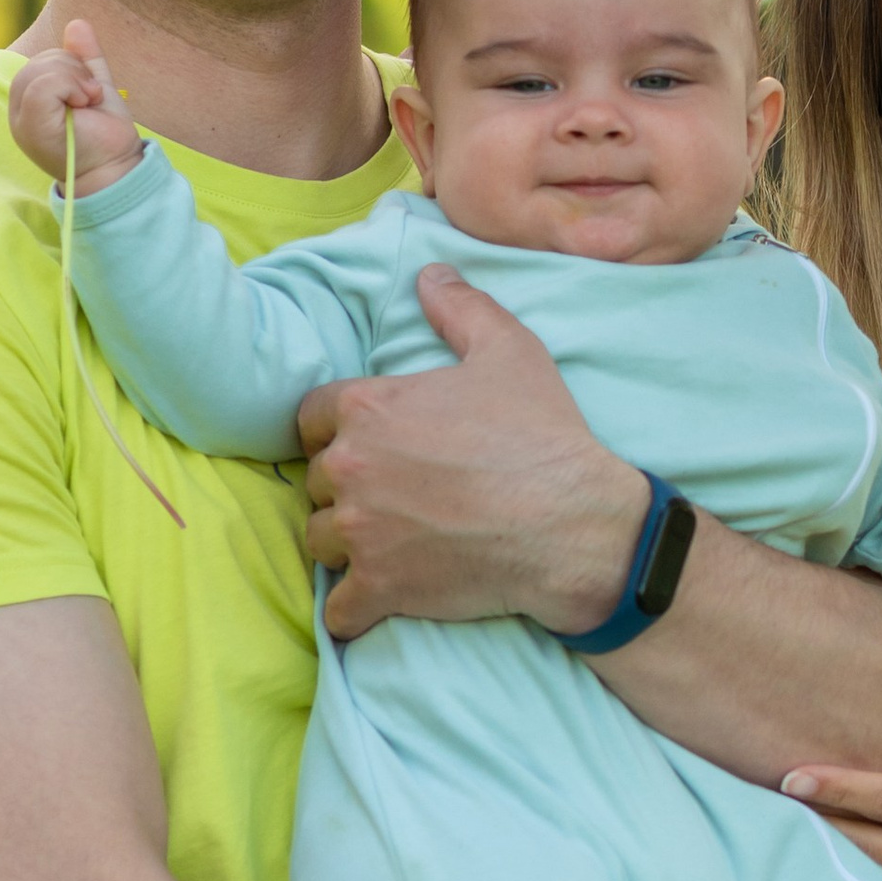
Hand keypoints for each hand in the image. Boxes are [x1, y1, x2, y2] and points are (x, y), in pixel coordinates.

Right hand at [8, 19, 143, 193]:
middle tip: (92, 97)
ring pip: (40, 70)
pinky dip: (71, 86)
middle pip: (39, 61)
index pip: (40, 60)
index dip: (69, 63)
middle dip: (74, 69)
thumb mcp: (94, 87)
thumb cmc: (105, 134)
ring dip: (76, 79)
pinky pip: (42, 85)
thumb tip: (77, 23)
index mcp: (29, 101)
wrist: (117, 168)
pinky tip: (84, 104)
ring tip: (89, 103)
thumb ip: (84, 59)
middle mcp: (19, 111)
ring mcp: (21, 120)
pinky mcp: (31, 127)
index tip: (90, 90)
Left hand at [299, 264, 648, 639]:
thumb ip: (460, 308)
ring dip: (348, 544)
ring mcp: (361, 533)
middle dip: (347, 487)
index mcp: (368, 407)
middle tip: (394, 494)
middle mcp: (352, 468)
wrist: (572, 524)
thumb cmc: (541, 435)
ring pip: (321, 541)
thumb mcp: (510, 351)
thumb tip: (430, 272)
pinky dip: (355, 607)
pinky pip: (339, 608)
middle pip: (317, 482)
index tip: (371, 444)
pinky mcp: (378, 589)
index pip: (309, 417)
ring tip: (390, 542)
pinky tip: (381, 597)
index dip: (337, 429)